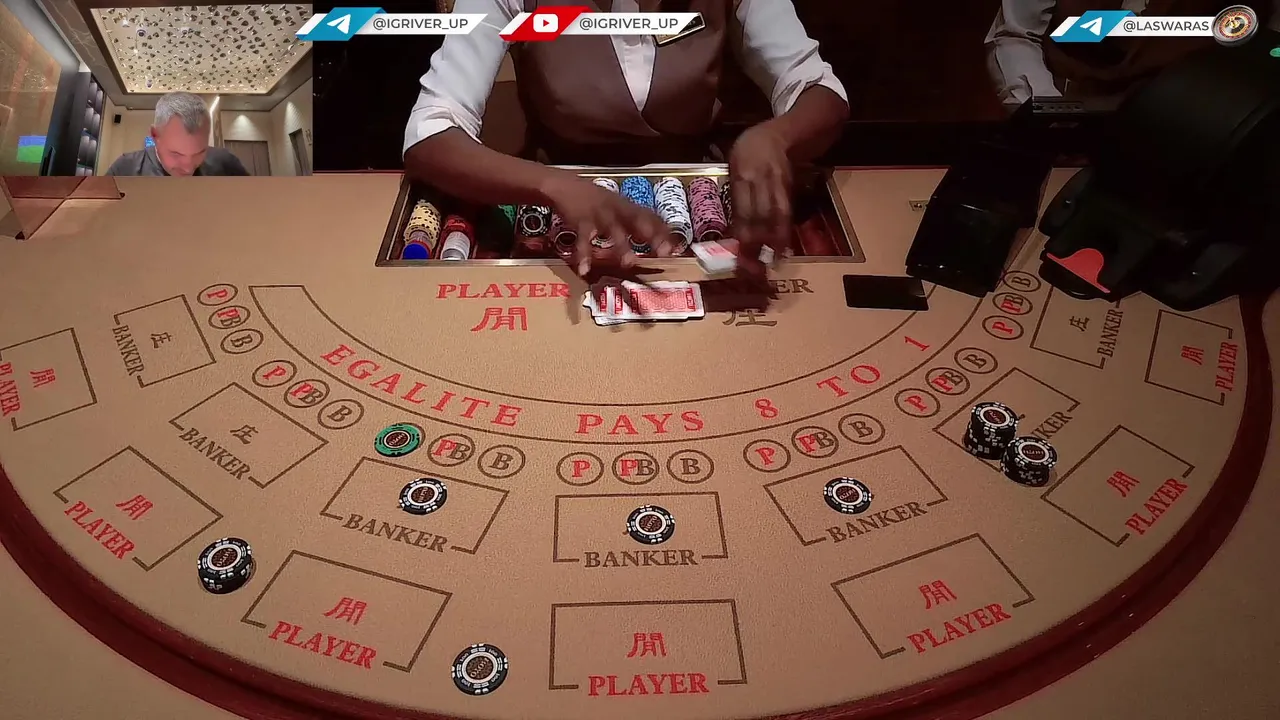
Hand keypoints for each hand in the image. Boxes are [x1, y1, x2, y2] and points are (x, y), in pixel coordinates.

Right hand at [542, 174, 671, 276]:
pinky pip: (583, 240)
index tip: (675, 247)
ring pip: (613, 230)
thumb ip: (634, 221)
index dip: (663, 231)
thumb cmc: (594, 199)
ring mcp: (599, 214)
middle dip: (651, 235)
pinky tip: (584, 269)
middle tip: (663, 252)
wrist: (563, 185)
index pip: (651, 216)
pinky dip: (583, 254)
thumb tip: (656, 238)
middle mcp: (617, 209)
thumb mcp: (617, 205)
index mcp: (627, 206)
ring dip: (621, 245)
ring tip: (629, 262)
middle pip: (638, 220)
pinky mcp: (581, 221)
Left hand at [728, 123, 792, 281]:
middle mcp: (759, 178)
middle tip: (755, 265)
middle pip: (759, 214)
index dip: (741, 232)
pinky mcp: (789, 186)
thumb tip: (734, 229)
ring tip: (773, 260)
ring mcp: (777, 182)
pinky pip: (786, 210)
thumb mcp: (733, 166)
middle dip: (757, 241)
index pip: (741, 208)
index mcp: (740, 173)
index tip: (739, 254)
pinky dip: (784, 229)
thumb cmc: (747, 152)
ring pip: (776, 214)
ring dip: (775, 239)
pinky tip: (783, 245)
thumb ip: (734, 194)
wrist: (778, 134)